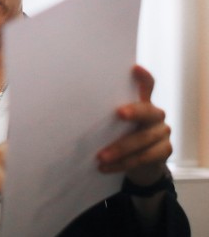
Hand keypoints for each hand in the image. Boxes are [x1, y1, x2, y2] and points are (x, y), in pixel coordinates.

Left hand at [97, 65, 170, 184]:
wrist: (140, 164)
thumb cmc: (119, 136)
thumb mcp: (111, 123)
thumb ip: (103, 115)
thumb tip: (71, 109)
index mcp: (142, 102)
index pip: (147, 85)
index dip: (143, 77)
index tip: (134, 69)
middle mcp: (156, 114)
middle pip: (148, 111)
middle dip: (134, 112)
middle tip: (119, 113)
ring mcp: (162, 132)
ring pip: (143, 139)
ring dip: (120, 149)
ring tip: (100, 157)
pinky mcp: (164, 151)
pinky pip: (144, 158)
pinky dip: (122, 164)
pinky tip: (105, 168)